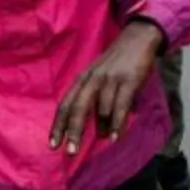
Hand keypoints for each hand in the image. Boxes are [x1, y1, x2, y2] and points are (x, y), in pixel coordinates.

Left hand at [51, 19, 165, 153]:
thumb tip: (99, 133)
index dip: (59, 125)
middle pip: (78, 108)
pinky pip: (120, 105)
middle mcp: (92, 79)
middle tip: (69, 152)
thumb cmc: (118, 63)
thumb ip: (97, 103)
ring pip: (100, 109)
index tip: (53, 144)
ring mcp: (110, 79)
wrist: (137, 38)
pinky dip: (116, 123)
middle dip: (73, 131)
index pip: (66, 104)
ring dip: (101, 128)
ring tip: (103, 140)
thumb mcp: (100, 79)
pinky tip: (114, 137)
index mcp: (83, 79)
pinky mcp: (128, 80)